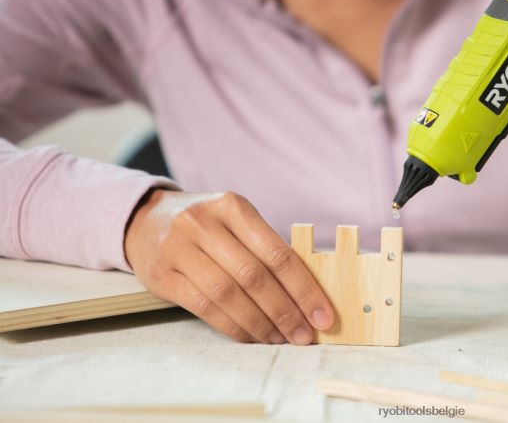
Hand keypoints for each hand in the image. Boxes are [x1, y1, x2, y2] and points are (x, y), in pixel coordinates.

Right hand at [124, 189, 333, 343]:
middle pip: (254, 276)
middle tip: (303, 335)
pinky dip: (232, 326)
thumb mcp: (235, 221)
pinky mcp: (161, 275)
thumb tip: (307, 295)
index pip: (277, 253)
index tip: (322, 314)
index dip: (304, 288)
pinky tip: (250, 336)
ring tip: (279, 339)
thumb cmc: (207, 226)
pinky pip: (204, 308)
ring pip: (228, 294)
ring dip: (259, 323)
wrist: (145, 221)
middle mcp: (204, 224)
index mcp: (233, 207)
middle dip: (285, 311)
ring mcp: (178, 248)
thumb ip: (265, 249)